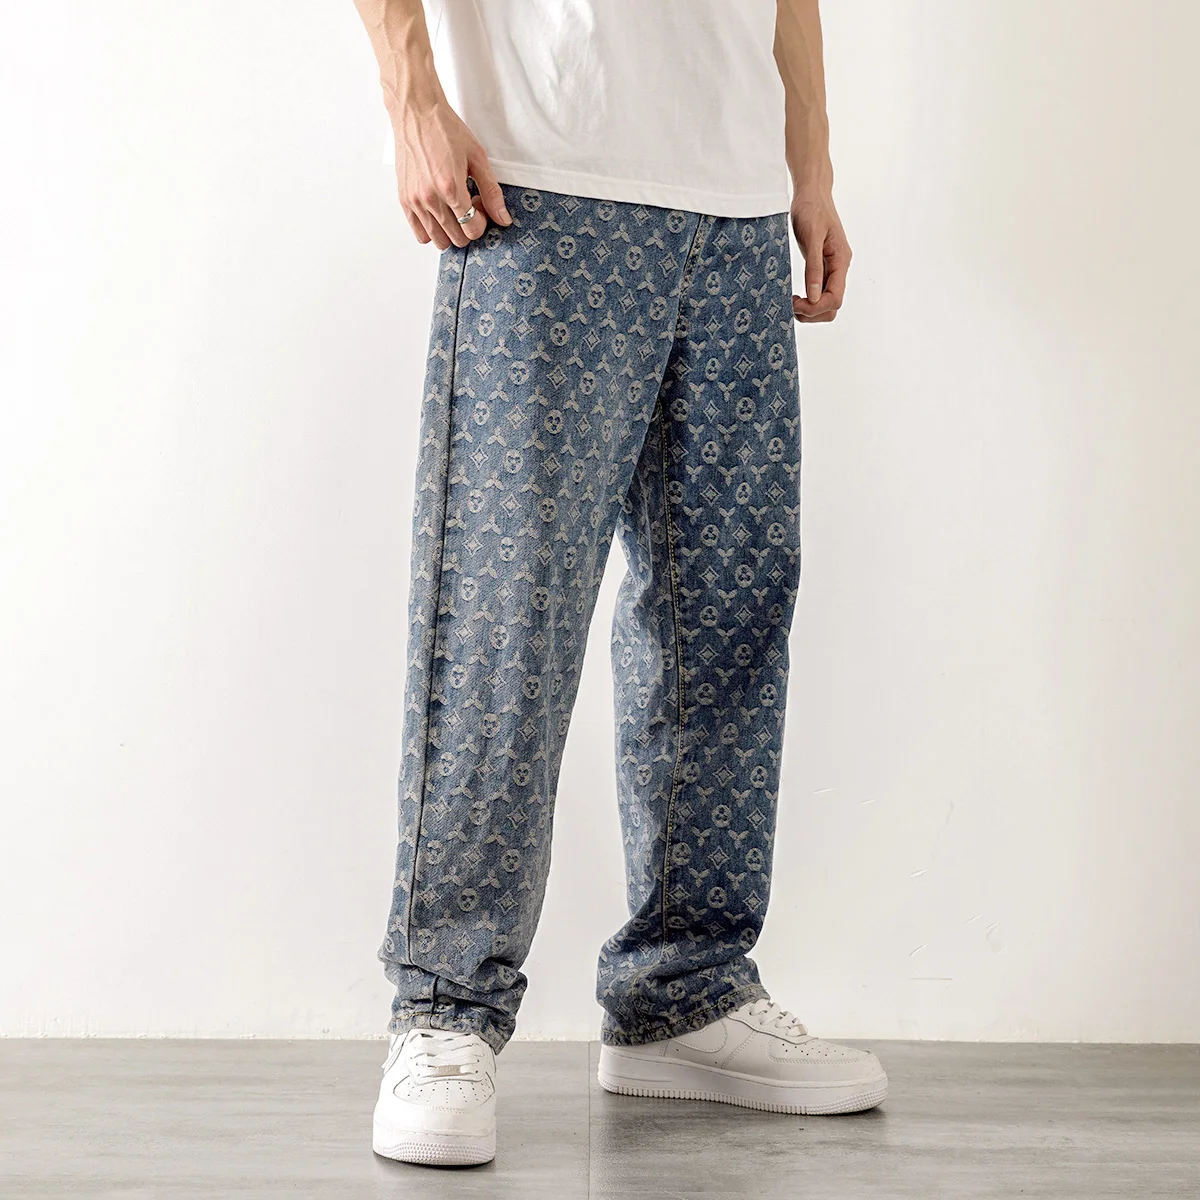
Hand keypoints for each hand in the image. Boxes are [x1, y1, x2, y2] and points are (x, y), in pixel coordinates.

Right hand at [390, 98, 511, 248]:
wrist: (415, 113)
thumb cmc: (446, 130)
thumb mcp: (477, 158)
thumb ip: (492, 192)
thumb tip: (503, 219)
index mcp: (450, 188)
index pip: (472, 229)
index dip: (482, 221)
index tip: (480, 203)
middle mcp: (430, 199)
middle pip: (458, 239)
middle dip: (469, 225)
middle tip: (468, 203)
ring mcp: (415, 202)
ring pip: (439, 241)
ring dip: (452, 231)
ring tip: (453, 208)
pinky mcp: (404, 200)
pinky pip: (420, 234)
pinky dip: (433, 231)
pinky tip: (439, 212)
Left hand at [789, 184, 850, 322]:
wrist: (812, 192)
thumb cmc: (812, 209)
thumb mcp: (811, 237)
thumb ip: (813, 268)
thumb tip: (813, 297)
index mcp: (841, 261)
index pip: (835, 299)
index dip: (815, 307)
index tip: (795, 303)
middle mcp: (840, 267)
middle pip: (832, 306)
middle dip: (812, 312)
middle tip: (791, 304)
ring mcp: (832, 268)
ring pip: (826, 302)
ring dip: (810, 309)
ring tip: (791, 301)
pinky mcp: (823, 266)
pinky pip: (819, 291)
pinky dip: (808, 299)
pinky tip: (794, 295)